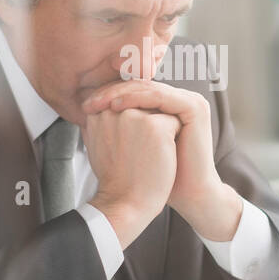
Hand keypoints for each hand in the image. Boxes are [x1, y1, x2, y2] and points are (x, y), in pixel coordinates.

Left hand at [82, 80, 242, 241]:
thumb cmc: (159, 174)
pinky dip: (135, 99)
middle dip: (110, 92)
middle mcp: (181, 99)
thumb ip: (119, 123)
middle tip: (88, 102)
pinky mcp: (194, 108)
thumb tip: (87, 110)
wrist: (187, 193)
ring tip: (98, 102)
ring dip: (119, 93)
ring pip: (147, 88)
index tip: (84, 105)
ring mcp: (191, 101)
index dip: (109, 95)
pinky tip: (115, 106)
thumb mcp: (134, 142)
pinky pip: (159, 96)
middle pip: (140, 86)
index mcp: (169, 104)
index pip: (135, 90)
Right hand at [82, 108, 180, 248]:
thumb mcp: (98, 144)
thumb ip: (103, 120)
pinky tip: (161, 156)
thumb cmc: (116, 178)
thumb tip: (112, 104)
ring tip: (148, 154)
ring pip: (160, 110)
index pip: (126, 101)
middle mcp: (112, 110)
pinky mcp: (154, 125)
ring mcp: (133, 116)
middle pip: (144, 103)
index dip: (135, 123)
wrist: (127, 203)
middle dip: (148, 124)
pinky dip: (174, 138)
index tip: (131, 146)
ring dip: (161, 130)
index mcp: (97, 113)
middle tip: (140, 153)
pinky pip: (174, 121)